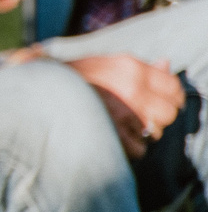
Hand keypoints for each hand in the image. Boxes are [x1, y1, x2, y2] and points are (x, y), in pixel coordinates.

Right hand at [61, 52, 184, 159]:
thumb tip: (165, 63)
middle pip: (169, 113)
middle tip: (137, 117)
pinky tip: (113, 139)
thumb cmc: (69, 79)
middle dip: (156, 118)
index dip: (170, 97)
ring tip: (121, 128)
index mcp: (131, 66)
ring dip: (140, 134)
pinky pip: (139, 149)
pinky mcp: (114, 134)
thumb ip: (138, 65)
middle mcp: (133, 87)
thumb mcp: (105, 63)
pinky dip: (128, 148)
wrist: (36, 93)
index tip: (159, 102)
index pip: (173, 86)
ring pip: (155, 132)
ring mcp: (124, 112)